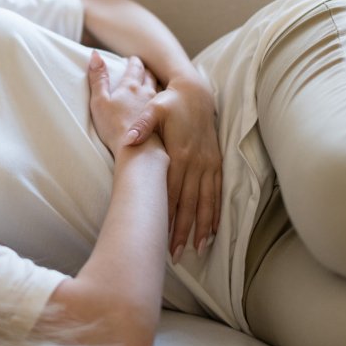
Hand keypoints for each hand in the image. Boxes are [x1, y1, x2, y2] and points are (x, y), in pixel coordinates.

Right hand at [87, 50, 162, 159]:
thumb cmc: (114, 126)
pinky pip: (162, 107)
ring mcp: (156, 108)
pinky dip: (160, 102)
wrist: (137, 150)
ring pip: (158, 89)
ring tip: (151, 83)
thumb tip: (95, 54)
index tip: (132, 59)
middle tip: (143, 67)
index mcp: (131, 86)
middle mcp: (146, 93)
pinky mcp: (161, 122)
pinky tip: (159, 107)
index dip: (133, 62)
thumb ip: (98, 78)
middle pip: (149, 76)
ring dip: (154, 83)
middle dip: (145, 70)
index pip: (135, 67)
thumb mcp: (99, 100)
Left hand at [127, 75, 221, 261]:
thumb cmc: (170, 103)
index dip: (166, 212)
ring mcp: (208, 164)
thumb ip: (142, 125)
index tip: (159, 233)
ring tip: (196, 248)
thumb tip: (128, 140)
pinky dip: (215, 211)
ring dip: (201, 226)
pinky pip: (217, 192)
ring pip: (206, 201)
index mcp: (179, 153)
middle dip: (183, 229)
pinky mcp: (215, 163)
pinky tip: (212, 229)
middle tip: (176, 253)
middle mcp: (196, 162)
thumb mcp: (154, 109)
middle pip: (189, 202)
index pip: (171, 189)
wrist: (196, 92)